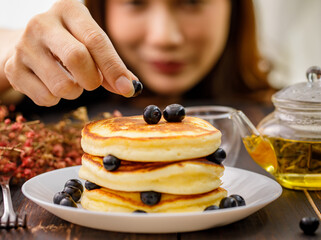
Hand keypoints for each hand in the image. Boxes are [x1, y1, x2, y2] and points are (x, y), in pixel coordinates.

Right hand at [4, 0, 135, 105]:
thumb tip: (131, 87)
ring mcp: (24, 46)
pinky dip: (56, 99)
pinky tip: (52, 84)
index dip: (114, 68)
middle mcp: (42, 23)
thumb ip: (111, 65)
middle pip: (77, 58)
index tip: (127, 88)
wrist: (29, 44)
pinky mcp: (13, 69)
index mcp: (68, 10)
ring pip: (62, 85)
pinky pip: (45, 97)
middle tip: (92, 83)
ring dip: (74, 92)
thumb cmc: (69, 43)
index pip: (96, 40)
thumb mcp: (91, 44)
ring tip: (70, 81)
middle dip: (92, 80)